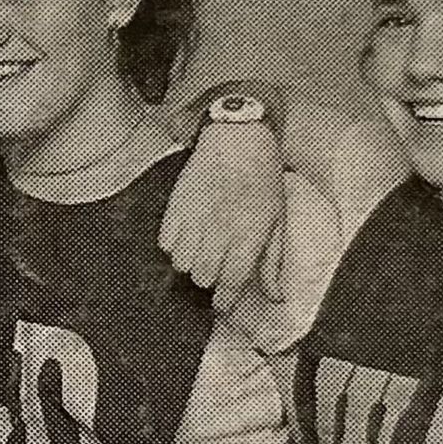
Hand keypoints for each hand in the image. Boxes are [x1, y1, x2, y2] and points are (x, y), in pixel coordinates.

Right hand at [163, 118, 286, 316]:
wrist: (238, 139)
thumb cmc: (262, 180)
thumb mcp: (277, 219)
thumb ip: (272, 260)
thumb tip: (276, 296)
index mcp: (250, 233)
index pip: (232, 281)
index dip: (226, 300)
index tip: (223, 304)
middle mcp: (220, 229)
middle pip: (203, 276)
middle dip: (209, 279)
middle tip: (214, 270)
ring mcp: (195, 217)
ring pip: (181, 263)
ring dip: (190, 264)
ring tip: (199, 253)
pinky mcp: (176, 206)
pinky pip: (165, 242)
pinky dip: (173, 246)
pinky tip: (186, 236)